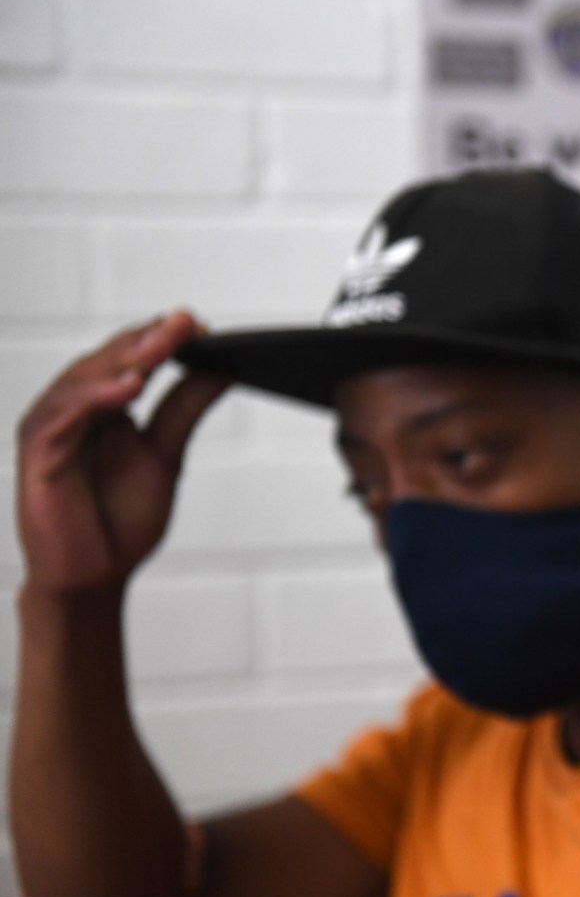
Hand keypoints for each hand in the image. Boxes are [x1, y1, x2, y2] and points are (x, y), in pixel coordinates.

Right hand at [16, 311, 230, 596]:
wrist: (94, 575)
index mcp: (104, 403)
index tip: (201, 324)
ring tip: (159, 347)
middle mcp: (75, 407)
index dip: (163, 338)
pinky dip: (94, 397)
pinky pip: (64, 416)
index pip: (132, 356)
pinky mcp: (38, 452)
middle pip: (110, 360)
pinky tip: (127, 388)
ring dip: (123, 360)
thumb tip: (225, 365)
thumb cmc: (120, 516)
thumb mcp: (166, 453)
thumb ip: (187, 408)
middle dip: (148, 340)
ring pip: (85, 380)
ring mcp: (53, 426)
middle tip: (184, 322)